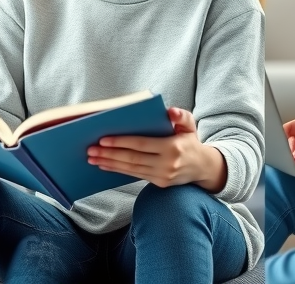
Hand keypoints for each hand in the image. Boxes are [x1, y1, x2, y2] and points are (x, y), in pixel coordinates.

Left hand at [87, 107, 225, 190]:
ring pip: (131, 169)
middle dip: (109, 154)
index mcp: (172, 147)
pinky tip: (105, 166)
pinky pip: (135, 175)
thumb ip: (181, 116)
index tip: (103, 139)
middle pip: (132, 159)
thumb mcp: (190, 125)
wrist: (203, 167)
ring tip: (93, 158)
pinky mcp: (159, 183)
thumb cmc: (191, 141)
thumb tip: (170, 111)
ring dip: (110, 164)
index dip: (121, 142)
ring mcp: (162, 176)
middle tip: (91, 150)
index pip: (141, 144)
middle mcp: (167, 164)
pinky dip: (118, 170)